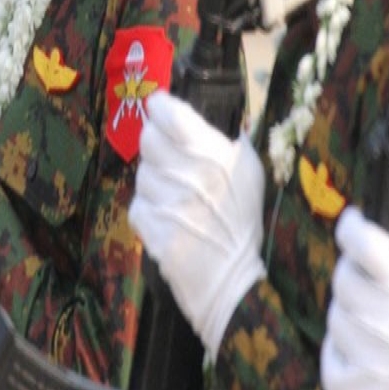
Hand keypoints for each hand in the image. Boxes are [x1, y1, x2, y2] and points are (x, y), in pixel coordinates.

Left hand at [128, 92, 265, 353]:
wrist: (233, 283)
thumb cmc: (243, 224)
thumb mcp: (251, 174)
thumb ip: (233, 142)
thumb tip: (211, 118)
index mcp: (213, 153)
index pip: (167, 112)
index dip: (159, 107)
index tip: (160, 110)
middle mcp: (188, 173)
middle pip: (147, 139)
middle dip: (154, 143)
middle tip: (167, 156)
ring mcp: (168, 202)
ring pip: (141, 174)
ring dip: (153, 180)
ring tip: (172, 194)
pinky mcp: (152, 230)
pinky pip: (136, 206)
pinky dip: (146, 210)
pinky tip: (164, 217)